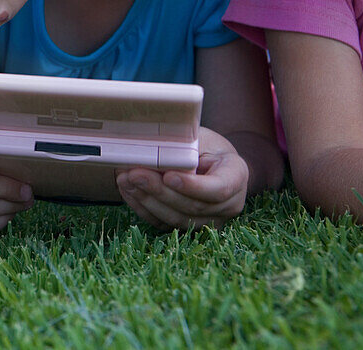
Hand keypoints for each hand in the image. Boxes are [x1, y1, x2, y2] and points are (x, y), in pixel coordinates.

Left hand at [115, 127, 247, 229]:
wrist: (212, 162)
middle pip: (193, 206)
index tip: (169, 176)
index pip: (218, 189)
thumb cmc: (205, 145)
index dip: (192, 186)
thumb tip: (154, 151)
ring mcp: (210, 220)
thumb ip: (185, 146)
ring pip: (177, 218)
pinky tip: (128, 191)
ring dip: (147, 200)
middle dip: (160, 191)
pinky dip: (144, 208)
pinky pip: (164, 223)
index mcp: (236, 176)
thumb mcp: (200, 137)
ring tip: (126, 180)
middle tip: (135, 174)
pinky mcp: (189, 226)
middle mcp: (229, 204)